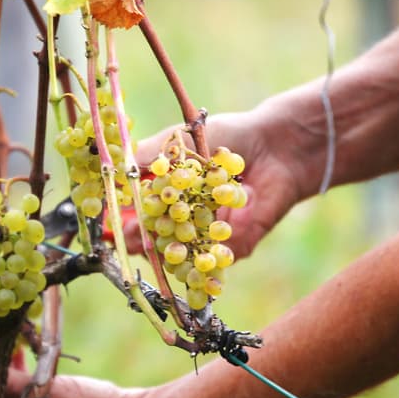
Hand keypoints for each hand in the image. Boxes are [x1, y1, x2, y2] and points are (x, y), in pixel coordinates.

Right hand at [125, 110, 303, 257]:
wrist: (278, 145)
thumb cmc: (230, 137)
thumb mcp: (184, 139)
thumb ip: (153, 154)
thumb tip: (121, 168)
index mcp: (170, 197)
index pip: (144, 216)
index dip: (130, 222)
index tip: (120, 223)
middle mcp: (187, 220)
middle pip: (159, 241)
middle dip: (146, 244)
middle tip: (135, 243)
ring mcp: (211, 236)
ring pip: (187, 255)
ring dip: (174, 258)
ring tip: (167, 252)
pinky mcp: (237, 245)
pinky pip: (220, 259)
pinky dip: (212, 260)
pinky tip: (205, 258)